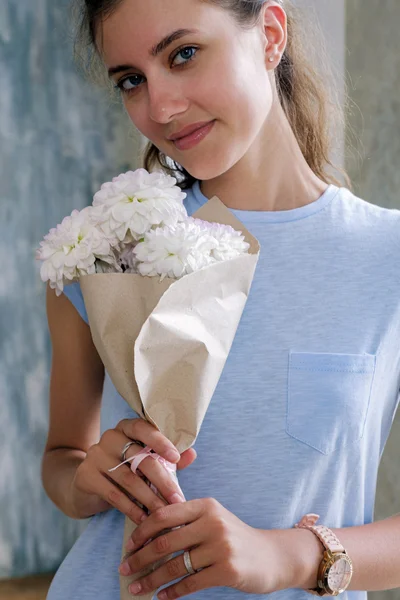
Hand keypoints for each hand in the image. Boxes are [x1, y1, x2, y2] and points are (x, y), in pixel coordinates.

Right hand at [70, 418, 196, 523]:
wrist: (86, 485)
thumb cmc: (124, 470)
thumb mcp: (144, 462)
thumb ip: (167, 458)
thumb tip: (192, 453)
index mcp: (126, 428)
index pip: (142, 428)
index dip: (159, 442)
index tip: (175, 458)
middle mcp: (110, 437)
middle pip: (140, 458)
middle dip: (162, 481)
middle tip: (178, 499)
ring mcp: (95, 455)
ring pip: (129, 479)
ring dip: (150, 499)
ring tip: (164, 514)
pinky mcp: (86, 476)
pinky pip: (114, 495)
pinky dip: (131, 509)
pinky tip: (144, 520)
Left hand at [119, 498, 280, 598]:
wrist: (271, 556)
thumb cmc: (234, 537)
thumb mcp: (213, 519)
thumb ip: (186, 521)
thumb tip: (147, 533)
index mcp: (205, 506)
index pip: (164, 515)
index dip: (142, 531)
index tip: (129, 545)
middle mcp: (212, 522)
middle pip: (165, 541)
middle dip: (140, 558)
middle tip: (124, 569)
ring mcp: (221, 546)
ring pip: (175, 566)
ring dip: (151, 580)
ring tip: (137, 588)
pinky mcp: (227, 570)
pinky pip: (190, 583)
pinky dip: (172, 592)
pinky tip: (161, 597)